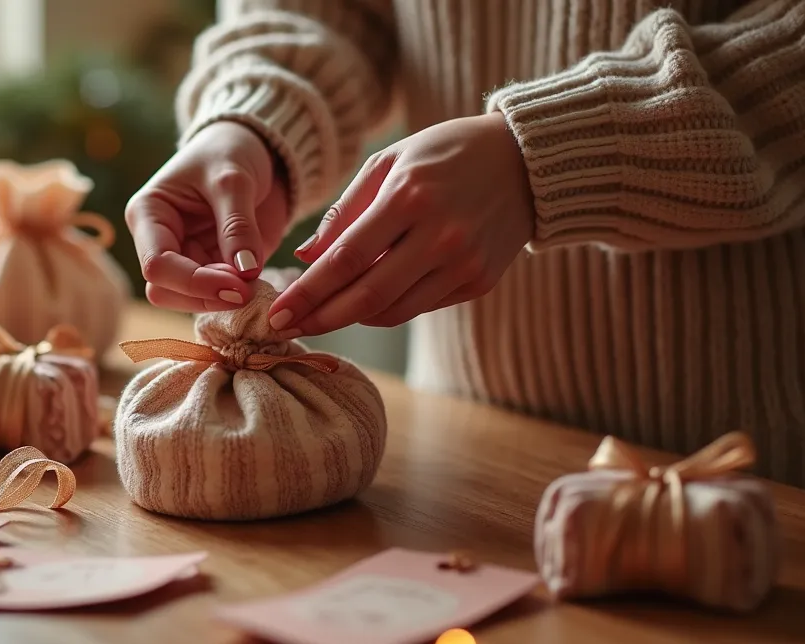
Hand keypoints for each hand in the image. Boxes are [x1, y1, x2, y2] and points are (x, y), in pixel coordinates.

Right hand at [125, 121, 289, 311]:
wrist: (255, 150)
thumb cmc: (231, 152)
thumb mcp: (233, 180)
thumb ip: (237, 225)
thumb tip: (245, 272)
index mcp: (148, 214)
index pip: (157, 264)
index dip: (194, 282)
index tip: (238, 285)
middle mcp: (159, 242)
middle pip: (166, 291)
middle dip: (205, 295)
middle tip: (248, 288)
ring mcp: (185, 258)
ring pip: (188, 302)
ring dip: (220, 300)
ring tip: (253, 281)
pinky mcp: (211, 269)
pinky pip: (216, 297)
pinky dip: (236, 297)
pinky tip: (257, 284)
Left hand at [267, 112, 533, 336]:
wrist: (528, 161)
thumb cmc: (446, 154)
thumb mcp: (389, 162)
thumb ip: (344, 211)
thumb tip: (304, 259)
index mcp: (411, 197)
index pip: (346, 259)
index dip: (308, 292)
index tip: (276, 312)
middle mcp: (441, 236)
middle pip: (367, 296)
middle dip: (320, 318)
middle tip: (284, 329)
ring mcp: (464, 264)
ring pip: (392, 310)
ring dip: (349, 317)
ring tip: (319, 315)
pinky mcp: (479, 282)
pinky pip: (419, 307)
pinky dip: (386, 308)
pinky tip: (365, 300)